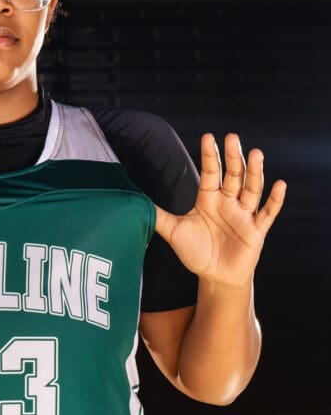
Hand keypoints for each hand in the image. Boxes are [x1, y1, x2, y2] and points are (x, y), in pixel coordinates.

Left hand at [154, 133, 286, 288]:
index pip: (210, 172)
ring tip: (256, 154)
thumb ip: (158, 215)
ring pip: (251, 189)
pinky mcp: (256, 230)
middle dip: (233, 157)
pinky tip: (280, 185)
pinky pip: (268, 213)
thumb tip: (134, 201)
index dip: (210, 155)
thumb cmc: (197, 252)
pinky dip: (275, 200)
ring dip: (254, 172)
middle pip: (232, 175)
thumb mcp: (174, 231)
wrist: (216, 277)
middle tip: (233, 137)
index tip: (208, 136)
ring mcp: (244, 215)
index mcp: (209, 199)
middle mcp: (228, 202)